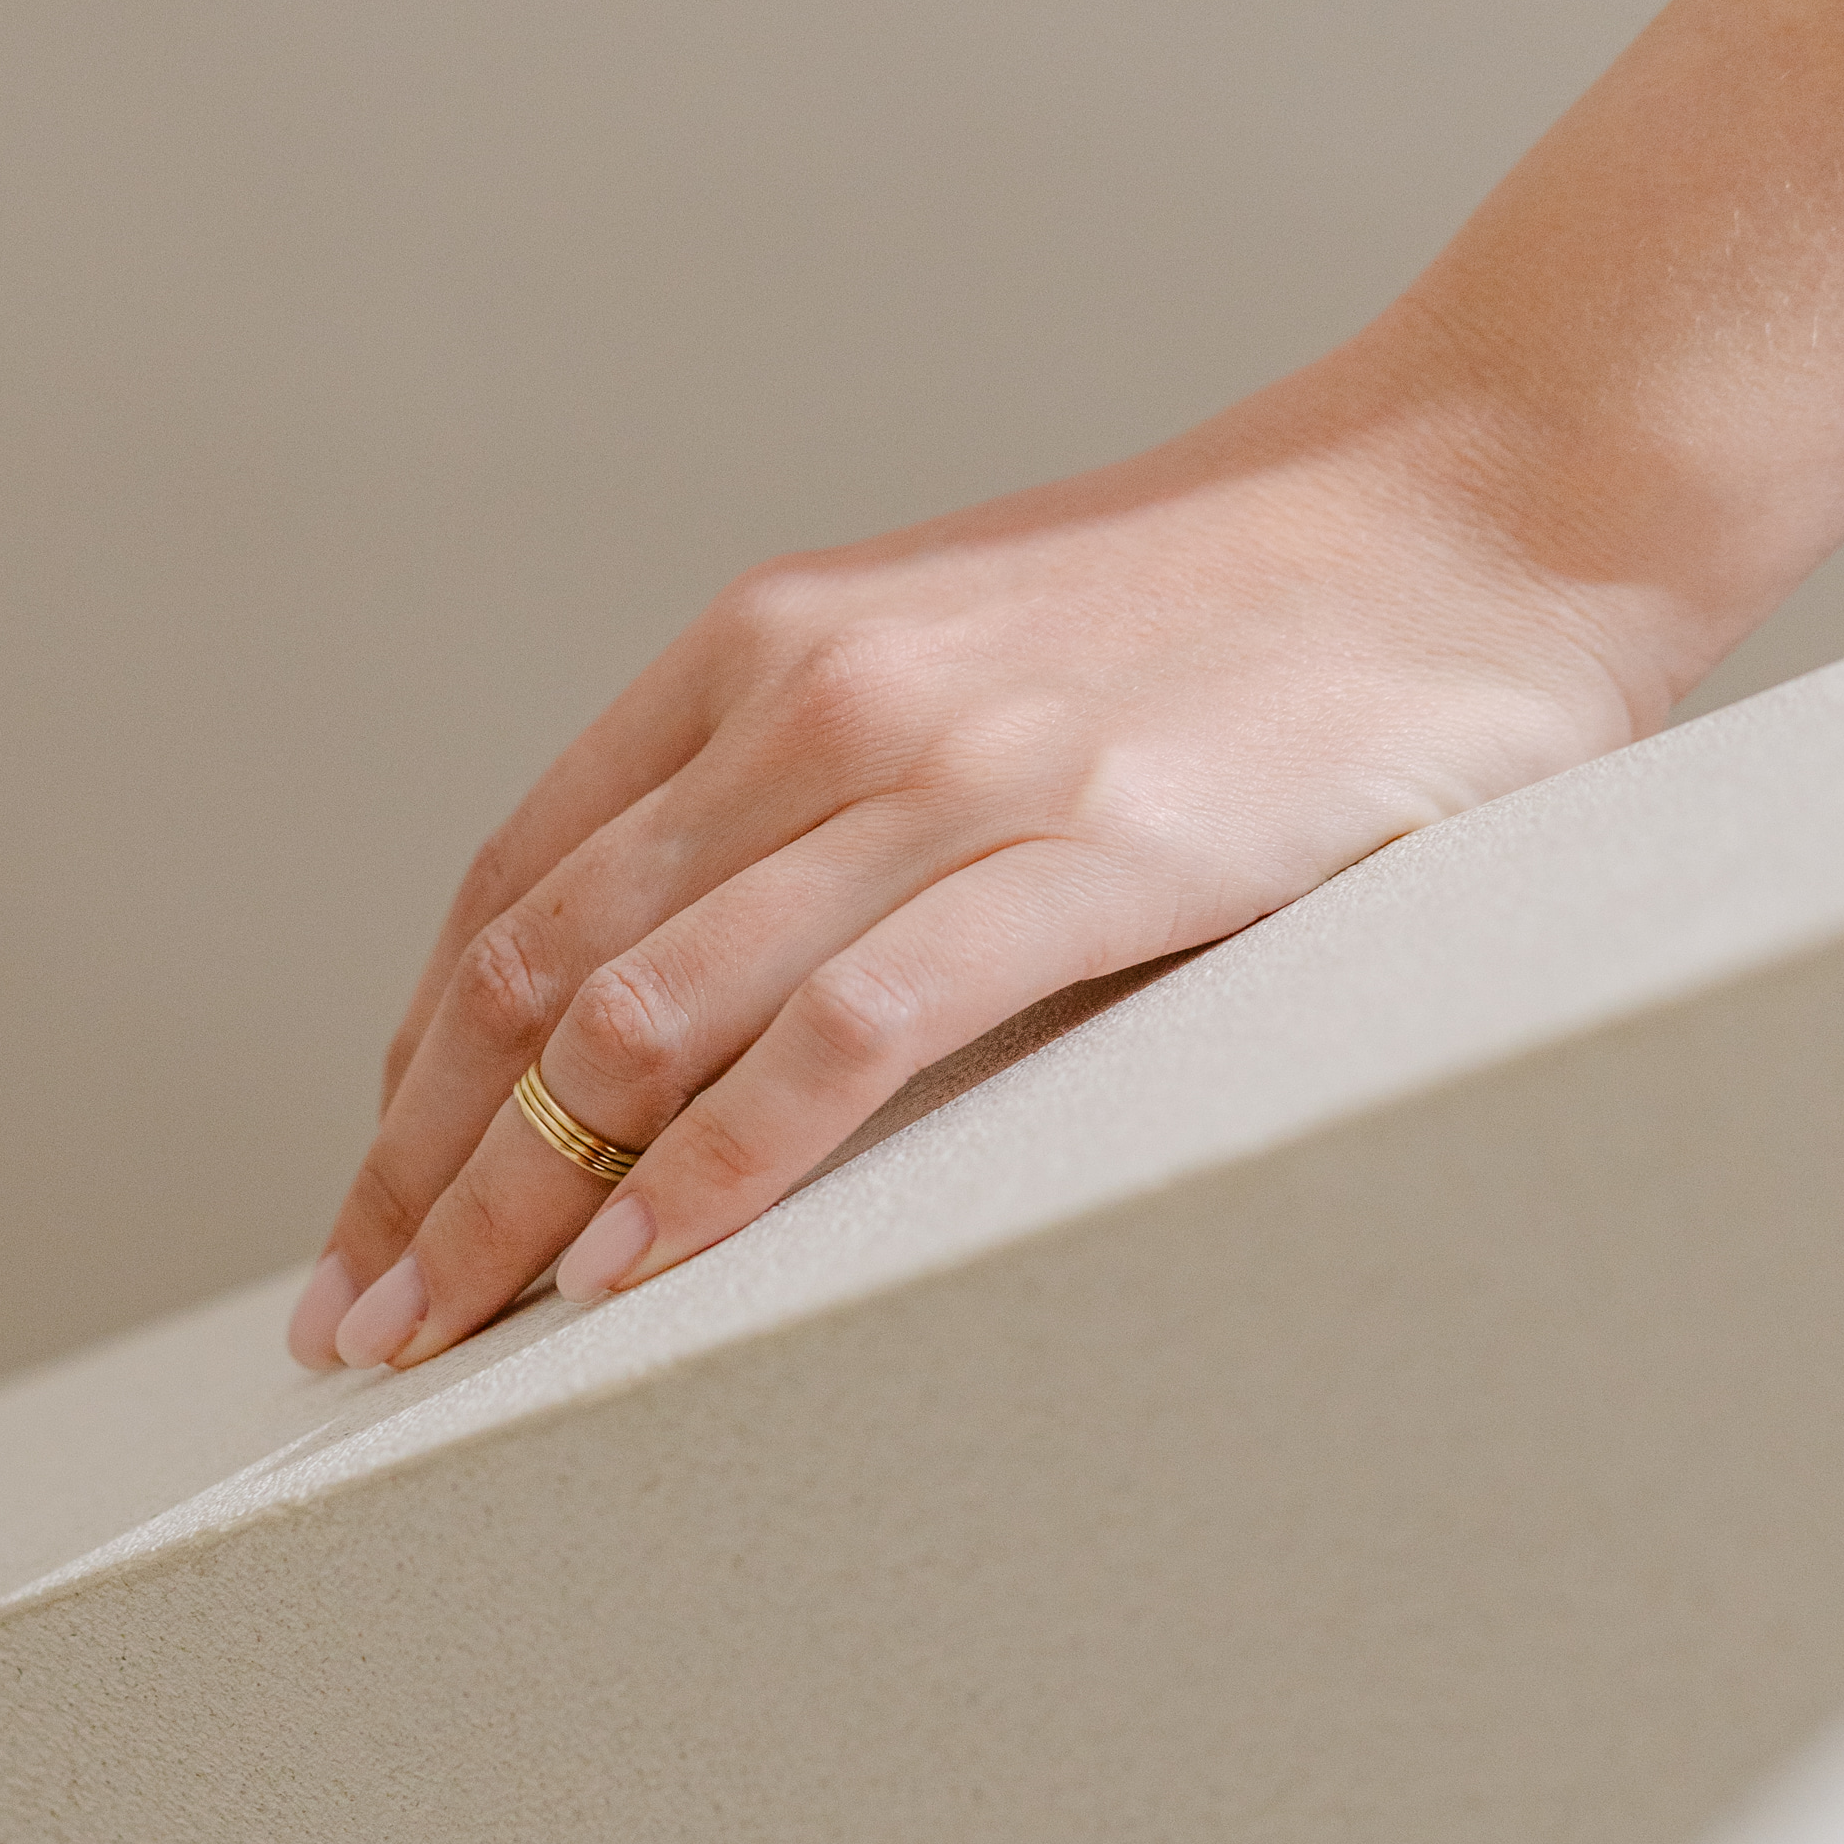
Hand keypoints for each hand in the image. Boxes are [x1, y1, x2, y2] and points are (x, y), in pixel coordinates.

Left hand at [286, 340, 1645, 1371]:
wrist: (1489, 501)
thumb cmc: (1249, 616)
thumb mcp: (978, 665)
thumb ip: (832, 789)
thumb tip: (710, 990)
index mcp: (769, 646)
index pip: (520, 887)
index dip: (417, 1064)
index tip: (372, 1202)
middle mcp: (815, 696)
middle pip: (543, 971)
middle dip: (422, 1165)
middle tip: (355, 1325)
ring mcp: (943, 770)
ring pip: (648, 1017)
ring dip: (518, 1197)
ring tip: (441, 1341)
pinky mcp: (1079, 849)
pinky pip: (841, 1040)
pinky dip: (712, 1174)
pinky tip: (631, 1279)